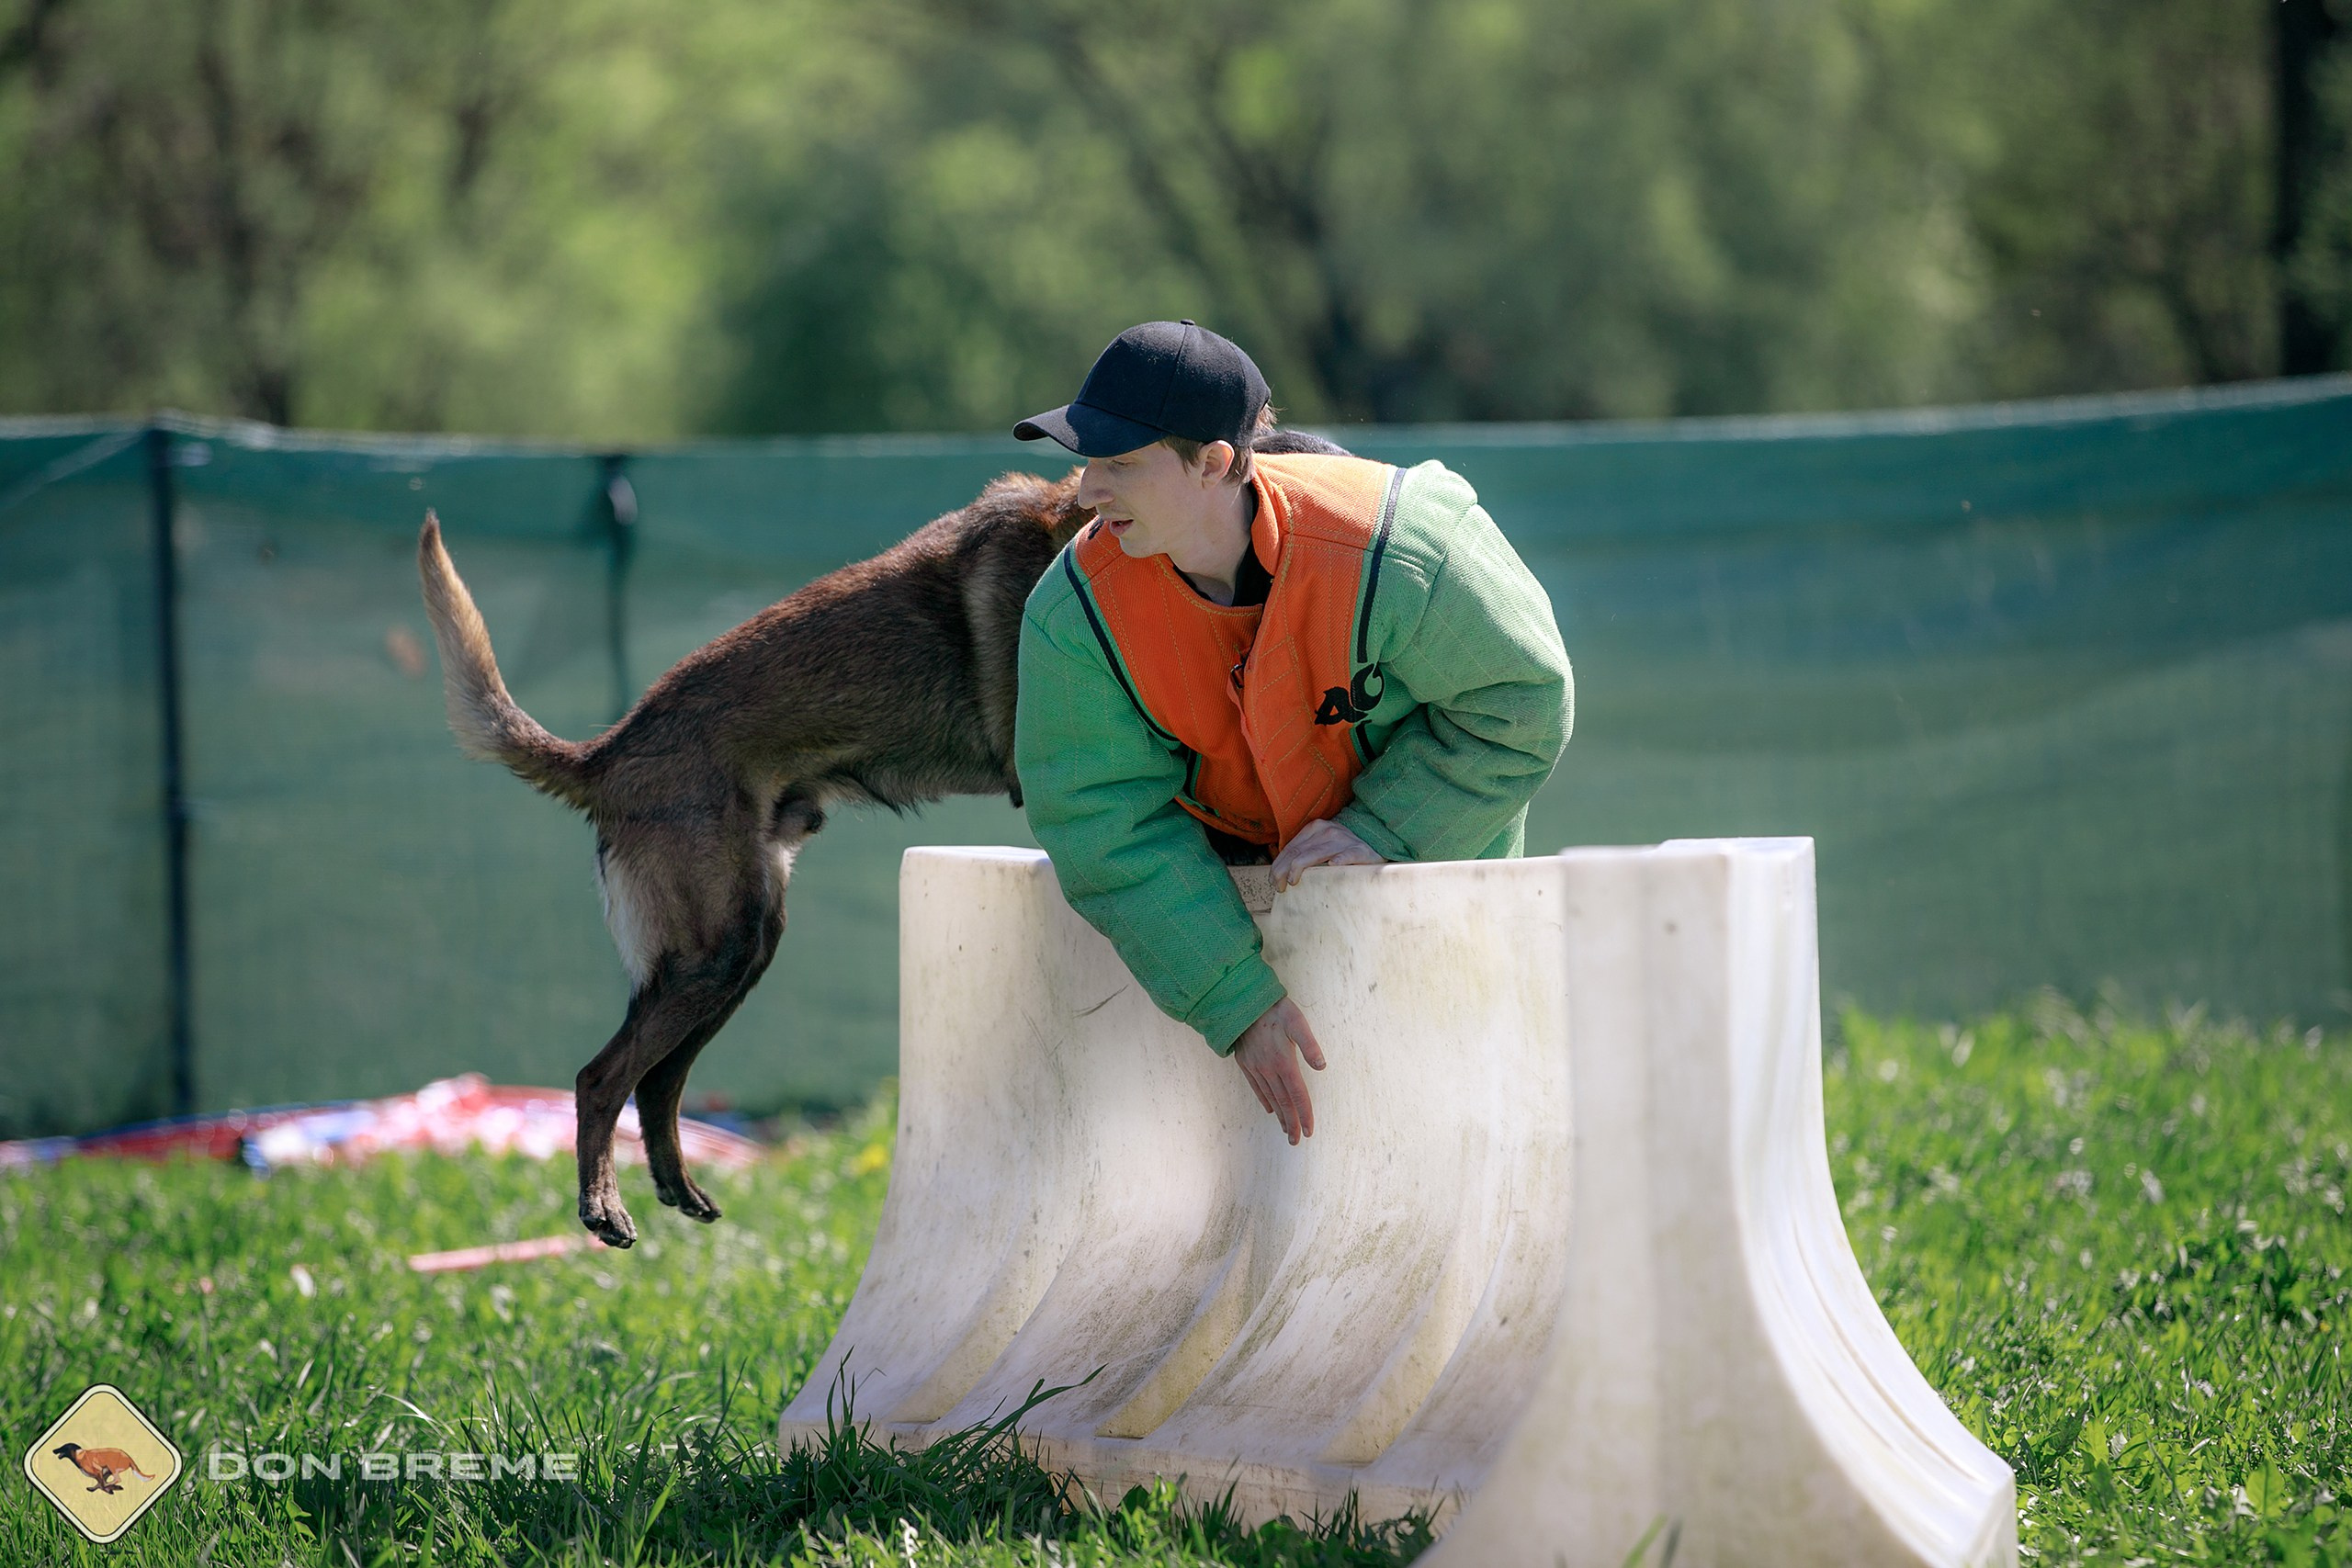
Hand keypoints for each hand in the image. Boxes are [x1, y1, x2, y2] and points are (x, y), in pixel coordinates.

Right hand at [1232, 996, 1326, 1143]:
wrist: (1240, 1001)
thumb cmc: (1274, 1009)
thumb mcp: (1297, 1021)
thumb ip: (1309, 1044)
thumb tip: (1322, 1066)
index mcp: (1284, 1062)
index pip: (1298, 1095)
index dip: (1305, 1114)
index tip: (1309, 1131)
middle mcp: (1269, 1069)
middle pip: (1284, 1103)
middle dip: (1292, 1124)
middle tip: (1297, 1141)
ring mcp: (1256, 1068)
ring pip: (1271, 1098)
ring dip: (1280, 1116)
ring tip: (1287, 1131)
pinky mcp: (1246, 1063)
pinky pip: (1256, 1088)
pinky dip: (1264, 1101)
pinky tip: (1270, 1110)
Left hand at [1269, 817, 1385, 890]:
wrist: (1375, 848)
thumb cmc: (1343, 852)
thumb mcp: (1321, 846)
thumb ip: (1304, 853)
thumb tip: (1279, 871)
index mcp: (1315, 828)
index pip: (1290, 848)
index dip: (1277, 865)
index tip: (1272, 881)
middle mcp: (1327, 830)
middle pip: (1297, 852)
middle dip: (1282, 871)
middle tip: (1279, 888)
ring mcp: (1343, 839)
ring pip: (1314, 855)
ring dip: (1299, 870)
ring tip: (1292, 883)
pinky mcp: (1359, 850)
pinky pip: (1346, 855)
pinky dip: (1339, 860)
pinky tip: (1332, 866)